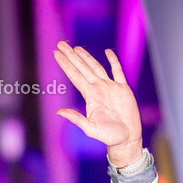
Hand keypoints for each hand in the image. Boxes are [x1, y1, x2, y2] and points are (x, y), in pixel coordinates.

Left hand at [53, 42, 142, 166]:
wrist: (126, 139)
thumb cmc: (108, 136)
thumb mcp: (90, 128)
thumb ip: (76, 118)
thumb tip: (59, 111)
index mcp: (90, 96)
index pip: (75, 76)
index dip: (66, 65)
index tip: (56, 54)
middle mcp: (98, 89)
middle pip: (83, 68)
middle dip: (72, 56)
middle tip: (61, 44)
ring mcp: (110, 87)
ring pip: (96, 67)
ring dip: (87, 57)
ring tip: (76, 47)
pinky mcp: (123, 88)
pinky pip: (118, 71)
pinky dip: (113, 61)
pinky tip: (108, 52)